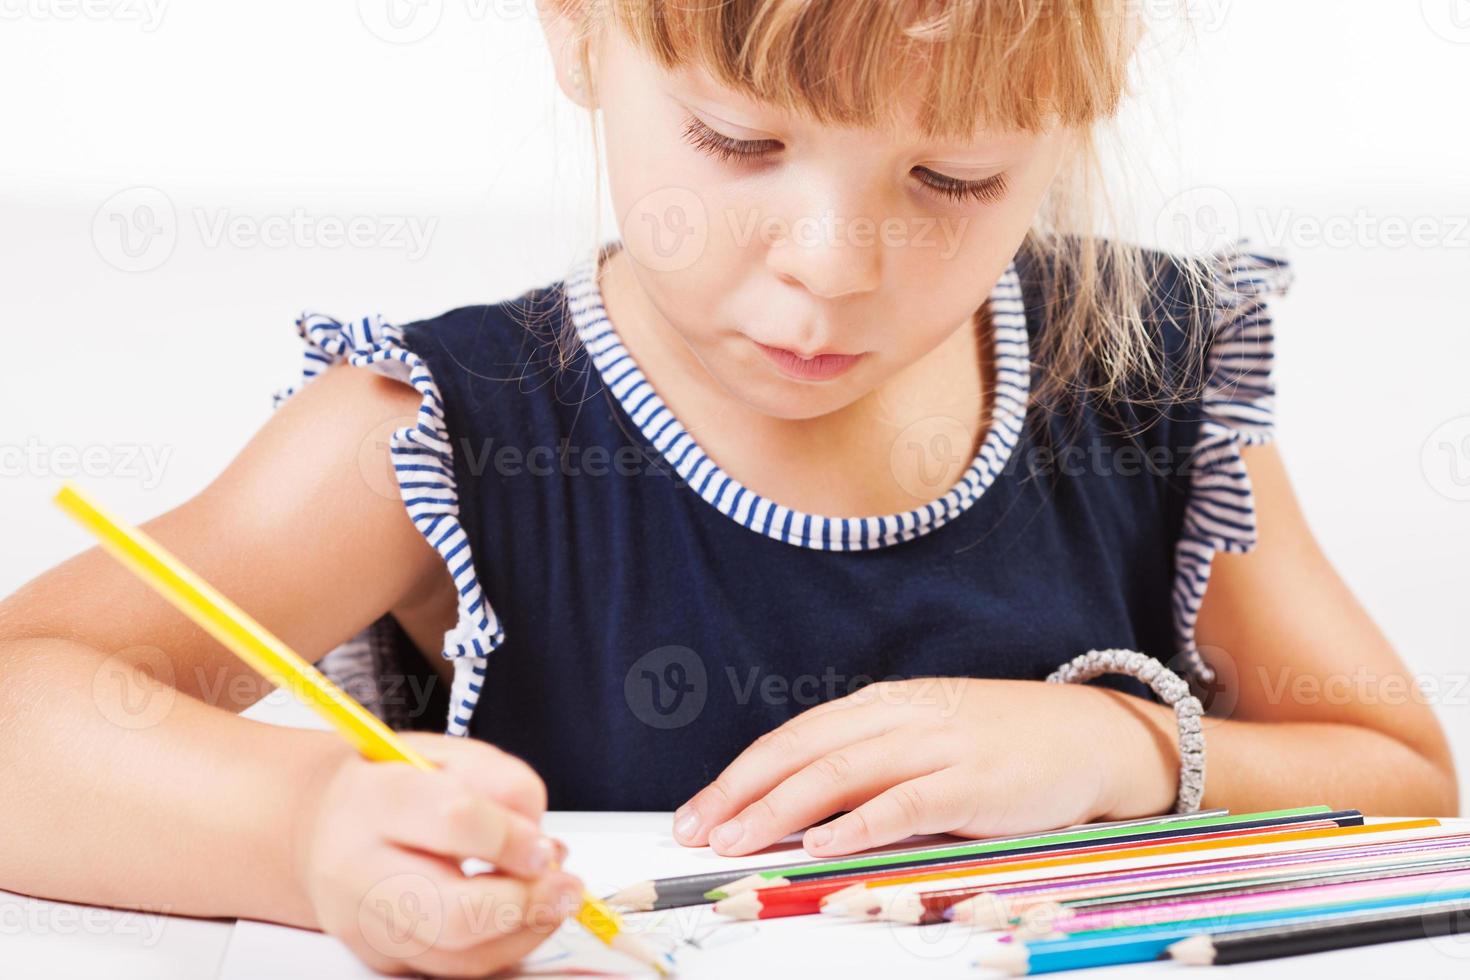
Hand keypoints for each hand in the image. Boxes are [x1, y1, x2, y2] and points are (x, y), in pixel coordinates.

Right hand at [295, 733, 580, 977]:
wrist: (323, 825)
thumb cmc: (393, 784)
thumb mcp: (446, 754)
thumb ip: (499, 779)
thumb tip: (538, 835)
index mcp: (373, 799)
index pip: (453, 821)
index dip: (513, 838)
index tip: (544, 845)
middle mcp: (358, 868)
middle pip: (454, 912)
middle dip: (527, 903)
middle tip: (565, 884)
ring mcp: (365, 923)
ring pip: (460, 955)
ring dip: (526, 930)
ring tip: (555, 897)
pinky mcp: (380, 957)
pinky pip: (455, 968)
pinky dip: (504, 945)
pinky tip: (524, 915)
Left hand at [672, 678, 1175, 856]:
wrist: (1093, 735)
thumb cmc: (1002, 745)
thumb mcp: (925, 739)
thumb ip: (870, 766)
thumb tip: (799, 812)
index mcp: (882, 706)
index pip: (794, 737)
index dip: (740, 775)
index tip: (698, 811)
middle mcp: (901, 718)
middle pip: (803, 751)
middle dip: (743, 792)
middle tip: (698, 831)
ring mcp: (938, 746)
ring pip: (841, 772)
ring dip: (781, 809)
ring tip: (737, 839)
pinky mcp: (974, 782)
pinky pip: (905, 803)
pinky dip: (859, 824)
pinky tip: (822, 844)